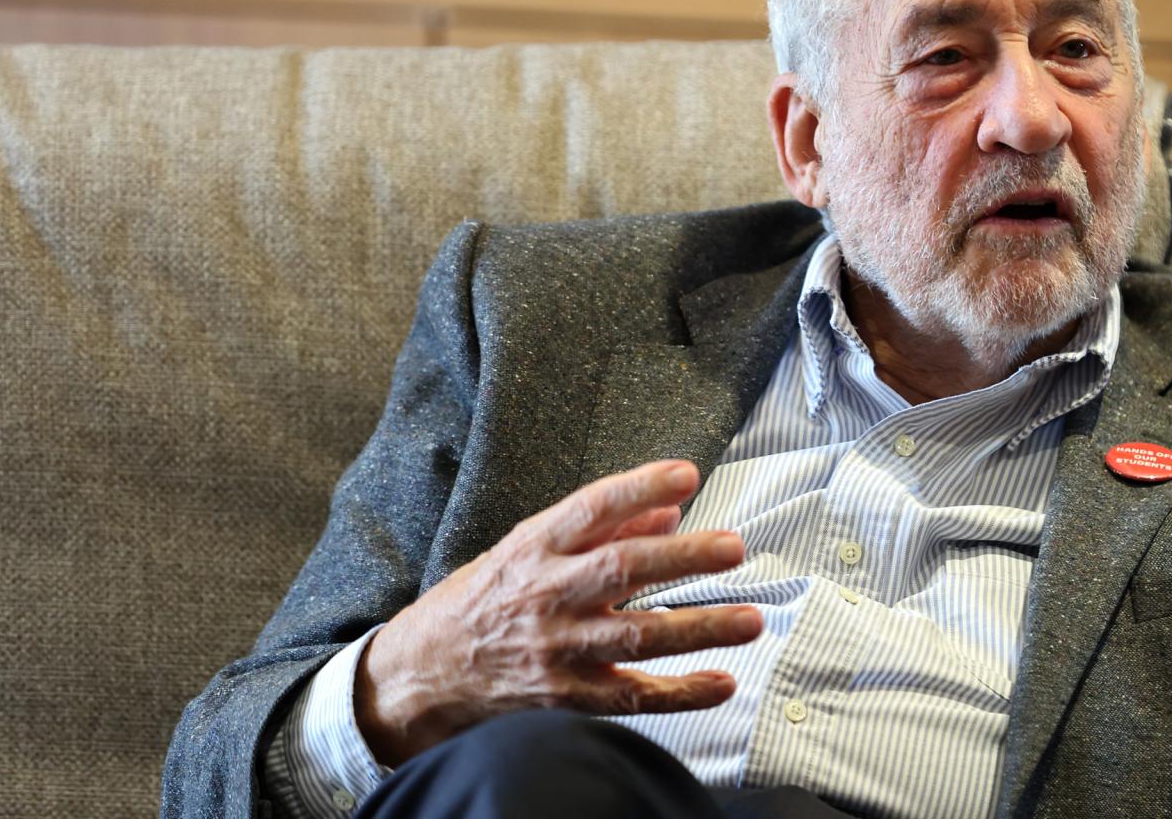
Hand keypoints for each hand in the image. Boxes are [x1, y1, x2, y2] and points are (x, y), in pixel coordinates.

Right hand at [355, 460, 763, 763]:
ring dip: (699, 626)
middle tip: (734, 547)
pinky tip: (722, 682)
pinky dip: (681, 693)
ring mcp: (555, 649)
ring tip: (751, 617)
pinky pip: (633, 694)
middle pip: (622, 570)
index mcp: (534, 547)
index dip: (639, 488)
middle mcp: (545, 595)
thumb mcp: (525, 549)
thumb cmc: (481, 601)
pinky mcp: (564, 698)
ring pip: (637, 636)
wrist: (419, 675)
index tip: (686, 473)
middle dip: (684, 557)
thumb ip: (599, 529)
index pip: (591, 508)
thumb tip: (670, 508)